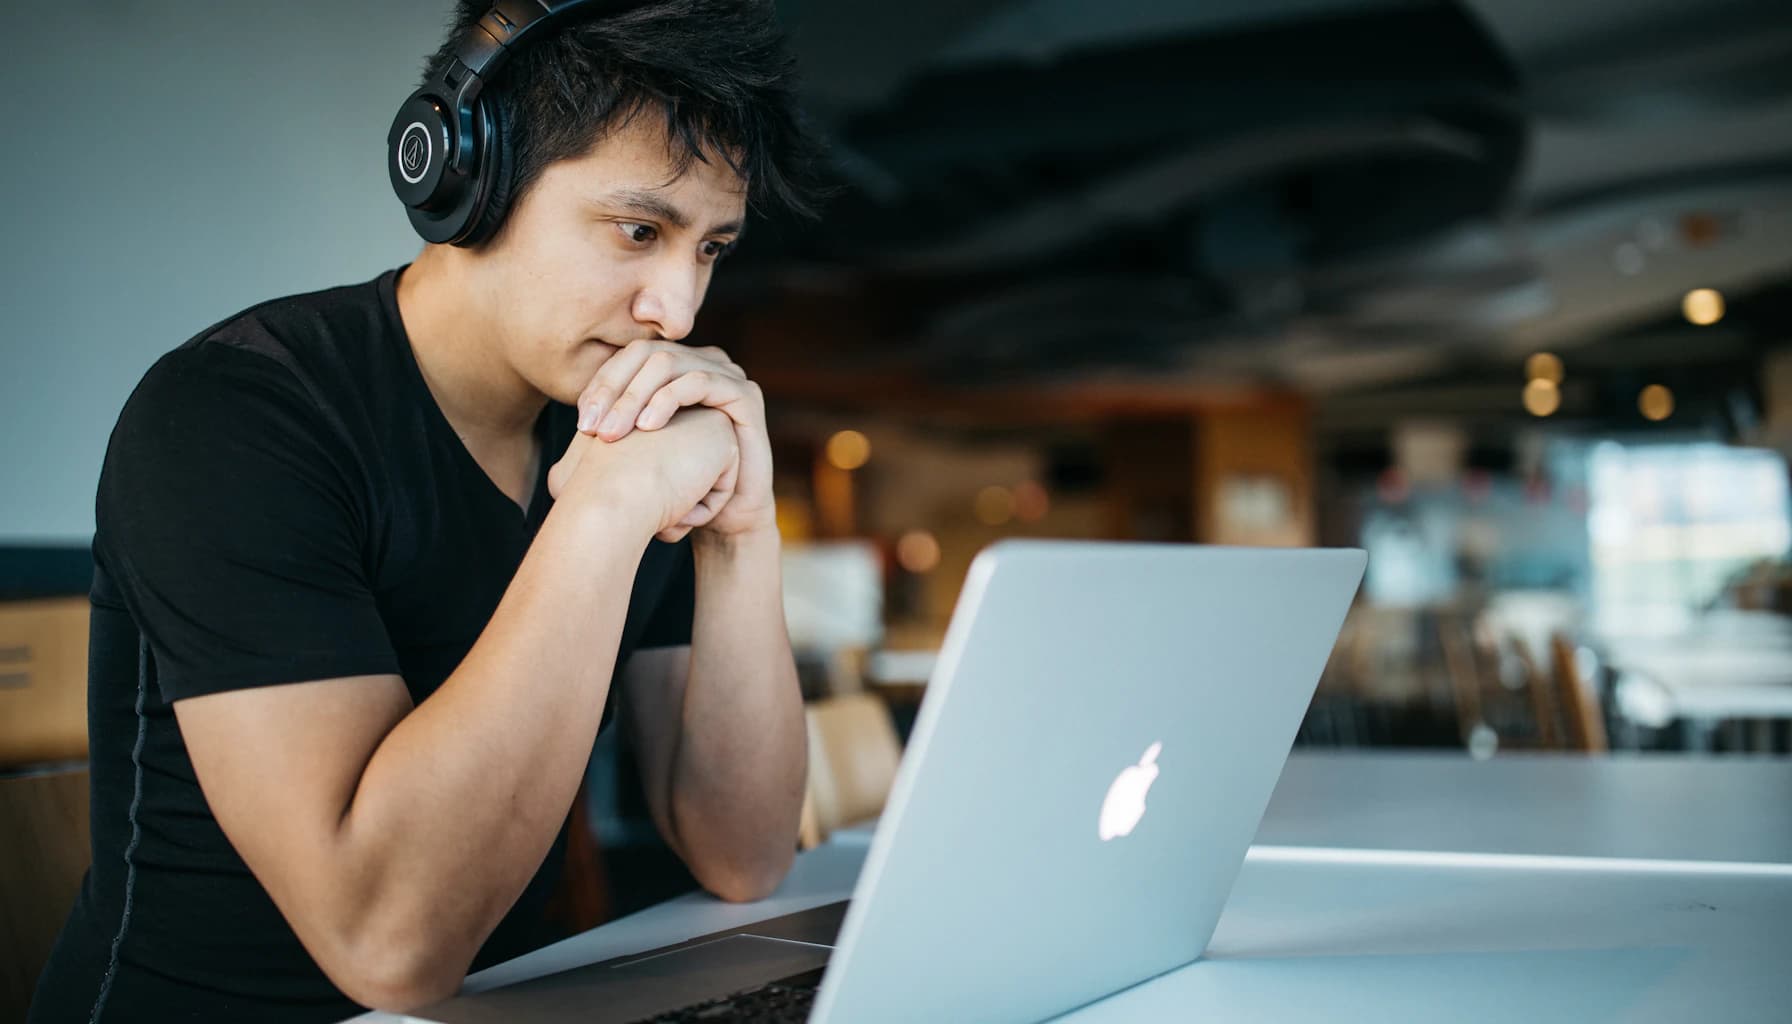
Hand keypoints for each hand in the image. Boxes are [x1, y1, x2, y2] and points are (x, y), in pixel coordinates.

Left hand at [575, 340, 774, 537]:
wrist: (723, 518)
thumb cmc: (678, 486)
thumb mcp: (637, 452)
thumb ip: (614, 425)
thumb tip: (576, 418)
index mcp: (675, 369)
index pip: (628, 358)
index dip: (601, 384)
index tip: (581, 424)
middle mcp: (700, 363)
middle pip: (646, 354)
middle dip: (614, 390)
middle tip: (592, 430)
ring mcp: (726, 374)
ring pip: (669, 364)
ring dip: (635, 397)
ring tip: (614, 433)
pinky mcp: (745, 394)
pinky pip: (701, 381)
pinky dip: (669, 400)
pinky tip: (649, 427)